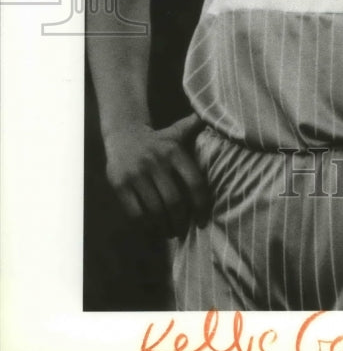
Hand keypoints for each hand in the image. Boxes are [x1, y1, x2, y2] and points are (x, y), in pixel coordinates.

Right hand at [104, 114, 210, 236]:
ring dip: (164, 226)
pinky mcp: (120, 184)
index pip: (194, 182)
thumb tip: (214, 118)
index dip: (201, 204)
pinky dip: (146, 225)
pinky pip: (135, 212)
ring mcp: (136, 174)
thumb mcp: (177, 131)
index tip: (203, 220)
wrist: (123, 133)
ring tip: (170, 232)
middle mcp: (155, 162)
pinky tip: (152, 229)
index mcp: (174, 151)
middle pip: (174, 201)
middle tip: (184, 231)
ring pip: (154, 210)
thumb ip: (196, 127)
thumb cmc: (158, 139)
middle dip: (181, 221)